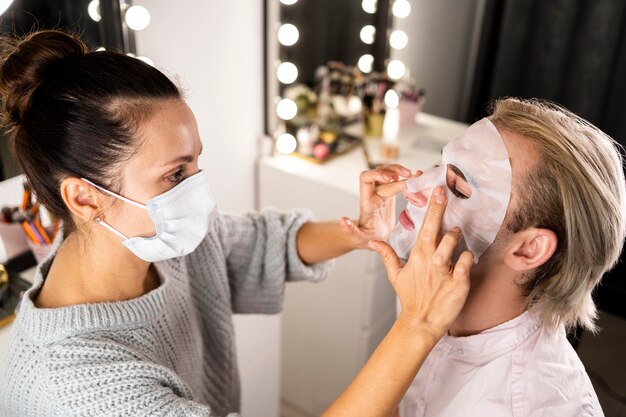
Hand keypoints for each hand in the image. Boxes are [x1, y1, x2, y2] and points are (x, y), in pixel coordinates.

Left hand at [341, 164, 418, 248]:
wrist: (371, 238)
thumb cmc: (364, 238)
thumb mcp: (358, 237)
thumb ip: (351, 230)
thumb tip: (343, 220)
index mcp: (366, 201)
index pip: (366, 179)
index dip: (377, 174)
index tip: (390, 178)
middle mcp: (372, 193)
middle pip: (379, 172)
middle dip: (394, 170)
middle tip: (409, 175)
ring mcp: (381, 192)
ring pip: (388, 172)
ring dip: (399, 170)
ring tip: (414, 175)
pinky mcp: (389, 195)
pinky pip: (395, 180)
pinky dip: (405, 177)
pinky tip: (414, 179)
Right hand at [369, 186, 472, 339]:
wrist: (422, 322)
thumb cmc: (411, 297)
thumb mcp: (396, 276)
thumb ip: (387, 255)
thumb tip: (373, 242)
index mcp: (417, 255)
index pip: (424, 226)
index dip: (432, 208)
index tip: (437, 191)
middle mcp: (431, 261)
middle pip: (436, 230)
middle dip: (439, 210)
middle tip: (444, 194)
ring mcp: (445, 271)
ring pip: (452, 244)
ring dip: (455, 236)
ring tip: (455, 232)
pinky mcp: (459, 282)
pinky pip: (466, 262)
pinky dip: (467, 257)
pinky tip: (464, 257)